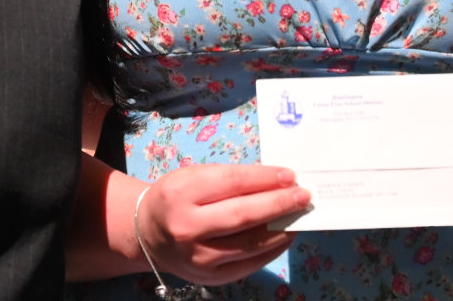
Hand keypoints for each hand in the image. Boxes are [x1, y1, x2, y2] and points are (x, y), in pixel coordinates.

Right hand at [135, 164, 312, 285]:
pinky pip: (248, 264)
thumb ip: (231, 179)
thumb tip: (277, 182)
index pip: (232, 182)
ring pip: (249, 244)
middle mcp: (187, 227)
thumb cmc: (177, 198)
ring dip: (281, 229)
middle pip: (242, 214)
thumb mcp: (194, 177)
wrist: (148, 234)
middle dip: (278, 204)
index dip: (264, 178)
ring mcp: (198, 257)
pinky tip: (285, 236)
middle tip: (304, 195)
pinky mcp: (209, 277)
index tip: (290, 175)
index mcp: (181, 193)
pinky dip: (271, 250)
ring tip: (299, 215)